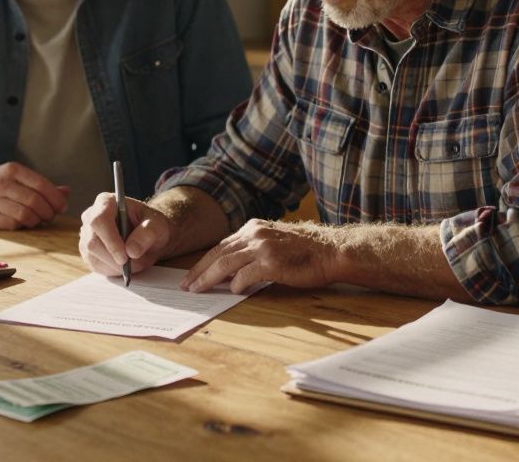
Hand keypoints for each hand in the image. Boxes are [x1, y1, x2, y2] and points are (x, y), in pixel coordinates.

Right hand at [0, 162, 68, 229]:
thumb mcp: (17, 177)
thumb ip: (41, 185)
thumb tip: (66, 192)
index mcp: (12, 170)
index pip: (41, 184)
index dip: (55, 198)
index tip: (62, 207)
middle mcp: (2, 183)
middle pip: (34, 201)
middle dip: (48, 212)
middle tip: (51, 216)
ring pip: (24, 214)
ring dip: (37, 220)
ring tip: (38, 220)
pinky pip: (12, 224)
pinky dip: (22, 226)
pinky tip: (23, 223)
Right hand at [79, 193, 172, 276]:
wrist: (149, 235)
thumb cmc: (152, 225)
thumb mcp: (157, 225)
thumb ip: (147, 234)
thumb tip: (131, 251)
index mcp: (106, 202)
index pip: (99, 220)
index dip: (110, 240)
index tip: (124, 256)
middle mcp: (91, 217)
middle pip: (92, 242)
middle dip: (114, 258)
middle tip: (136, 264)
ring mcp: (87, 235)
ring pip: (93, 256)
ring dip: (116, 266)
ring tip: (136, 263)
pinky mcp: (88, 252)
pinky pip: (96, 266)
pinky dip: (113, 270)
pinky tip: (126, 265)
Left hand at [182, 219, 337, 293]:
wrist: (331, 251)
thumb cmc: (306, 251)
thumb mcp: (275, 241)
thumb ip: (252, 250)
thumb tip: (229, 272)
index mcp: (254, 227)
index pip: (222, 245)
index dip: (205, 261)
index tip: (193, 274)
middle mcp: (255, 233)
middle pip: (218, 253)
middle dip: (199, 270)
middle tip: (187, 285)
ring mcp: (262, 247)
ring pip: (225, 264)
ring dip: (208, 279)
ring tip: (198, 290)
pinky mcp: (271, 263)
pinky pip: (245, 276)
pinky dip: (236, 285)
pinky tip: (234, 292)